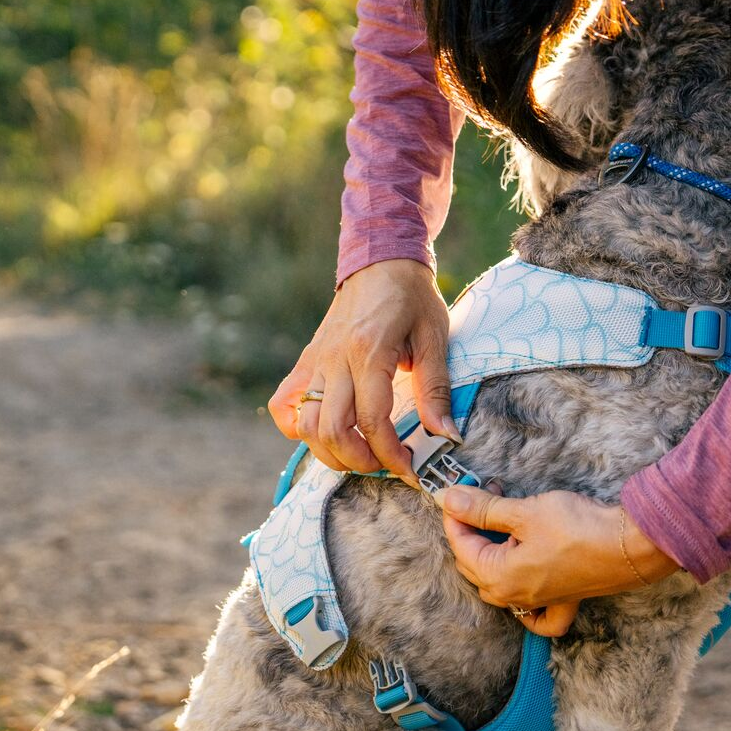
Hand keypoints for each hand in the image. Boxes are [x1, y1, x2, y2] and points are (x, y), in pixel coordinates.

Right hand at [269, 259, 454, 481]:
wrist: (380, 260)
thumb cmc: (412, 298)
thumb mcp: (434, 338)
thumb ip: (436, 390)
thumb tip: (446, 435)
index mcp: (369, 353)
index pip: (373, 421)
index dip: (391, 455)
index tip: (409, 470)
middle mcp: (334, 360)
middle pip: (331, 430)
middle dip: (359, 461)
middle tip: (384, 464)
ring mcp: (314, 362)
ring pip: (306, 425)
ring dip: (330, 452)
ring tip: (360, 455)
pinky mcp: (306, 362)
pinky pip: (284, 404)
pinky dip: (296, 427)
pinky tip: (321, 432)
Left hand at [436, 486, 679, 635]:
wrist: (630, 546)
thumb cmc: (579, 529)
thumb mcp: (525, 512)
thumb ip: (484, 509)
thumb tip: (450, 499)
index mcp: (500, 578)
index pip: (461, 545)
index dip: (456, 515)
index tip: (456, 492)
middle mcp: (515, 597)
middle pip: (475, 565)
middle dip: (473, 530)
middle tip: (484, 497)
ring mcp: (539, 602)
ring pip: (498, 585)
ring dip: (493, 552)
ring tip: (504, 520)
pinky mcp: (561, 600)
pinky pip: (536, 616)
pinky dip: (525, 607)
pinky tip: (525, 584)